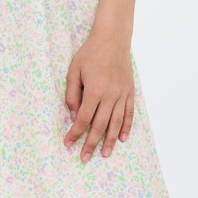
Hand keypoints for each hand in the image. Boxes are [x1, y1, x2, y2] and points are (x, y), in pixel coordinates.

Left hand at [62, 33, 134, 161]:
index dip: (75, 133)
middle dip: (90, 144)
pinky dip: (126, 127)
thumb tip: (73, 115)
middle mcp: (110, 96)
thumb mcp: (74, 70)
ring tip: (105, 155)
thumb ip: (72, 93)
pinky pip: (129, 113)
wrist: (112, 39)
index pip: (83, 119)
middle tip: (84, 158)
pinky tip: (123, 139)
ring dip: (110, 141)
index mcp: (94, 91)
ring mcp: (122, 95)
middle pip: (99, 126)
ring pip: (116, 123)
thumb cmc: (90, 53)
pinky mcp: (130, 92)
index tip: (68, 144)